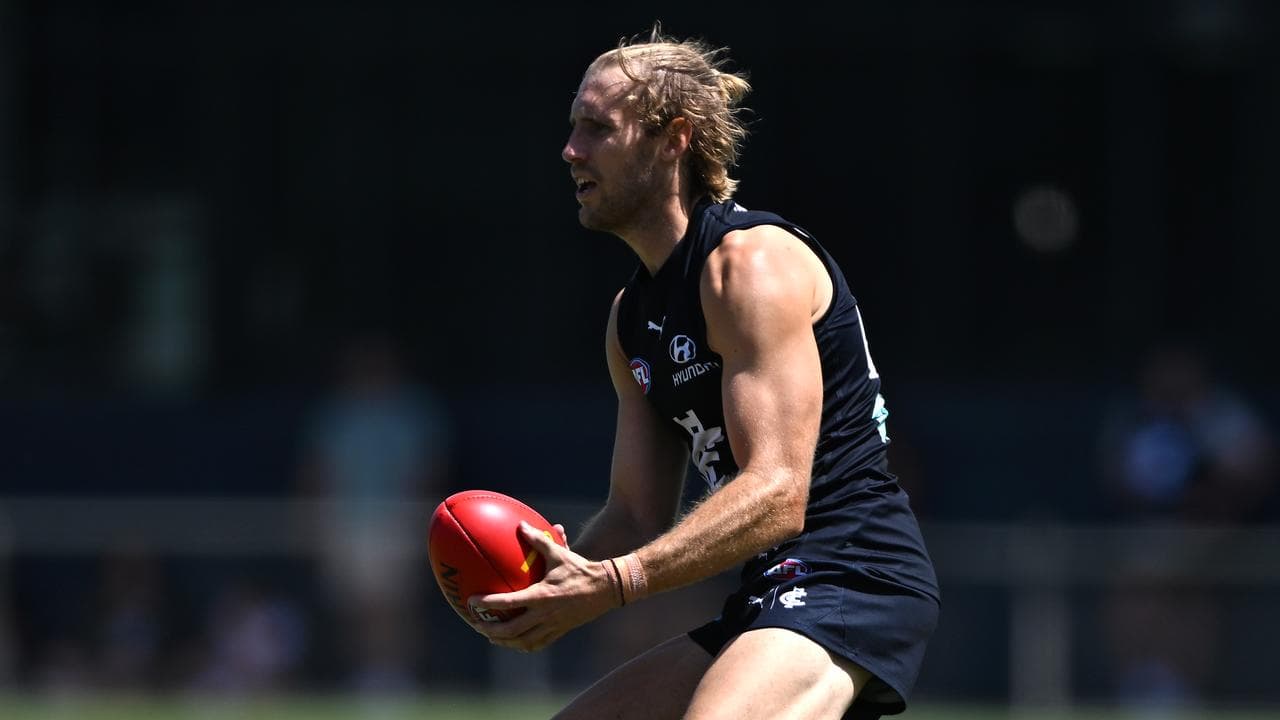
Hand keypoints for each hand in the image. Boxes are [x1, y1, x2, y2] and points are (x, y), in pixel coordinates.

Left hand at [469, 521, 617, 652]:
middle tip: (476, 624)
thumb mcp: (559, 553)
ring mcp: (553, 625)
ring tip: (491, 636)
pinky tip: (515, 642)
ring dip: (504, 641)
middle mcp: (545, 614)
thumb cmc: (581, 568)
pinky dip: (523, 645)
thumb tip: (520, 525)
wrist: (607, 588)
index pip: (509, 603)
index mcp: (541, 596)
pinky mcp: (560, 631)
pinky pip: (537, 643)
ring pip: (523, 641)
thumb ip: (538, 539)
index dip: (488, 604)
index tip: (472, 602)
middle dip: (490, 630)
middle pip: (512, 630)